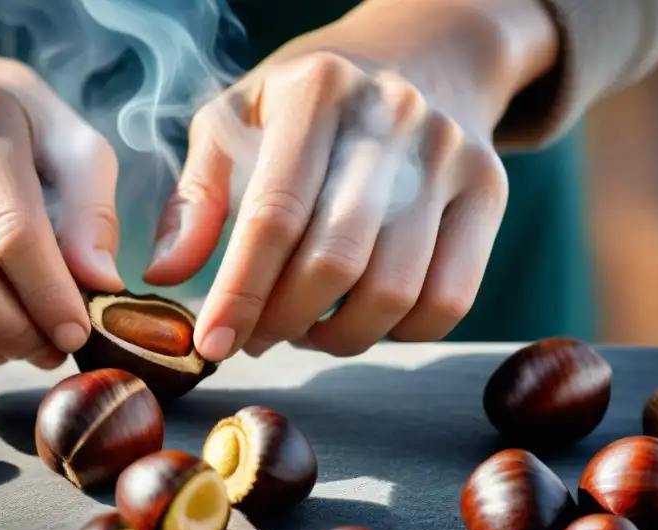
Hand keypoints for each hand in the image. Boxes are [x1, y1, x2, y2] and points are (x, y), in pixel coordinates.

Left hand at [144, 0, 557, 359]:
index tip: (213, 344)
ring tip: (303, 327)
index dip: (240, 292)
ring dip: (336, 336)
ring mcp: (451, 156)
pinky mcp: (490, 191)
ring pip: (394, 293)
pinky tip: (360, 316)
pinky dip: (396, 333)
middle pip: (335, 263)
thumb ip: (198, 197)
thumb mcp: (236, 120)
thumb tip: (167, 276)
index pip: (273, 215)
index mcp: (317, 91)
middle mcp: (394, 118)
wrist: (419, 57)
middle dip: (283, 322)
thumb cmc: (307, 103)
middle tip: (254, 335)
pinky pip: (449, 301)